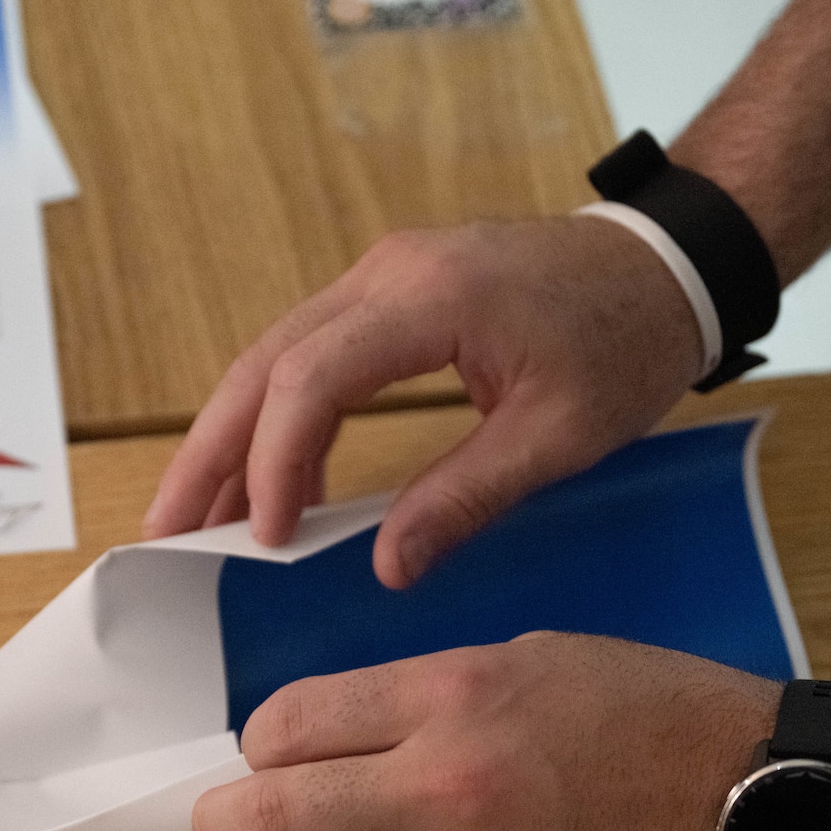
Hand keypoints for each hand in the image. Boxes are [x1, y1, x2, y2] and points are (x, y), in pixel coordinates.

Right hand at [142, 217, 706, 587]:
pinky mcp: (391, 292)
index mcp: (431, 299)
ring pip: (275, 356)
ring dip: (233, 437)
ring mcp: (384, 276)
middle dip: (210, 452)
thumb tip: (387, 566)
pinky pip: (310, 353)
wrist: (667, 264)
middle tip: (163, 531)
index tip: (264, 537)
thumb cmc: (626, 341)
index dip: (275, 462)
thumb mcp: (561, 434)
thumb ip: (468, 497)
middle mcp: (388, 274)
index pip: (311, 379)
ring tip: (196, 517)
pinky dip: (280, 418)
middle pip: (266, 363)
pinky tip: (272, 482)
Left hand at [190, 633, 777, 830]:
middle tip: (222, 826)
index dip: (262, 742)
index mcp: (450, 694)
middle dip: (228, 822)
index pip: (287, 723)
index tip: (267, 752)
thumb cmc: (656, 712)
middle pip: (274, 814)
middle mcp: (446, 783)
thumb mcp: (533, 658)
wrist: (760, 798)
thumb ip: (426, 693)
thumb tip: (341, 732)